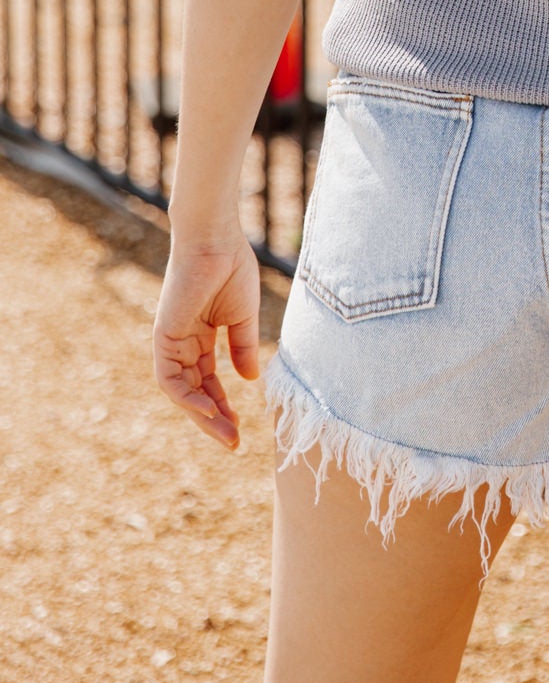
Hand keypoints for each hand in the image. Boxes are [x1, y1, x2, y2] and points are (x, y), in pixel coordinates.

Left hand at [153, 228, 261, 450]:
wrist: (216, 239)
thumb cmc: (232, 267)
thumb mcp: (243, 316)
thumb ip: (243, 347)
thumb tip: (251, 379)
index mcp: (202, 336)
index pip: (209, 380)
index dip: (223, 404)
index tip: (241, 426)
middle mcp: (183, 342)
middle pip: (195, 391)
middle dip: (214, 418)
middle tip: (233, 443)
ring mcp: (171, 341)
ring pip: (182, 392)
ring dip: (202, 415)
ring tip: (226, 434)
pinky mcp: (163, 337)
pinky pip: (170, 378)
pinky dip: (187, 397)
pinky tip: (208, 410)